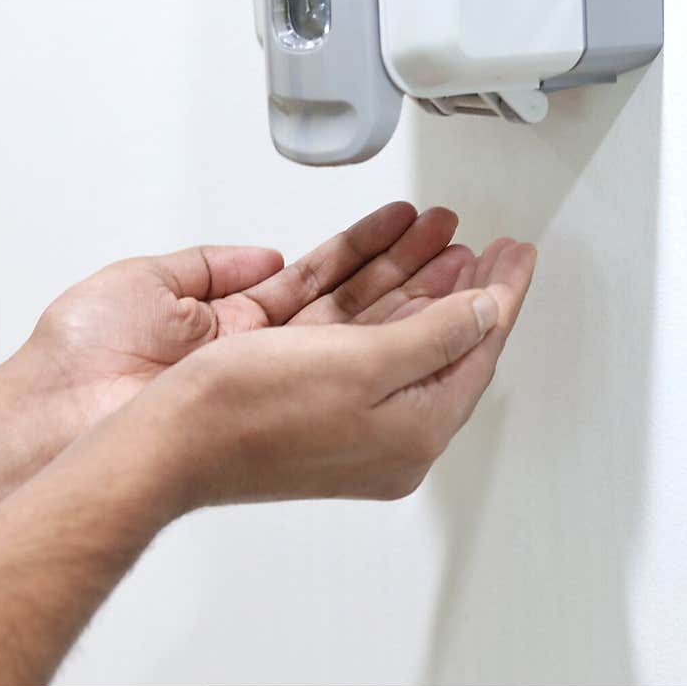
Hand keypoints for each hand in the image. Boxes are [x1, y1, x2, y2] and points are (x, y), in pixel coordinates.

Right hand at [137, 238, 536, 508]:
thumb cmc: (251, 410)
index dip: (503, 294)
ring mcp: (353, 420)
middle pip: (446, 344)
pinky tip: (390, 277)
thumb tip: (488, 312)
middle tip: (494, 250)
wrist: (169, 441)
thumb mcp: (363, 365)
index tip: (517, 255)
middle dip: (470, 288)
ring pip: (405, 338)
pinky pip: (367, 344)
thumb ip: (436, 335)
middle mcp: (391, 435)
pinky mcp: (319, 404)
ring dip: (426, 286)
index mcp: (414, 433)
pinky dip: (383, 304)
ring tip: (449, 244)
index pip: (478, 349)